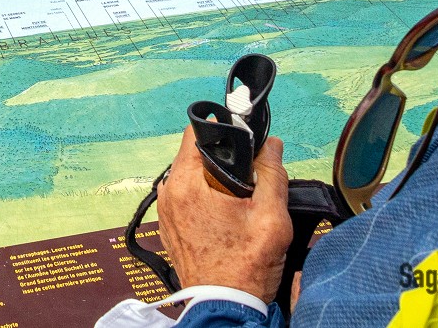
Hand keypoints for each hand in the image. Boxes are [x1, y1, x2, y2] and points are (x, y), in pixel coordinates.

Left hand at [156, 125, 293, 302]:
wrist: (225, 307)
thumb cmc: (244, 268)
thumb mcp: (271, 217)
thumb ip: (272, 174)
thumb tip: (271, 144)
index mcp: (185, 183)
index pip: (196, 132)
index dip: (223, 131)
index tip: (244, 143)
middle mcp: (168, 192)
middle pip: (196, 154)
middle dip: (224, 161)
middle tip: (248, 182)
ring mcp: (165, 210)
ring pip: (193, 176)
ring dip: (216, 181)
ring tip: (239, 204)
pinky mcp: (169, 225)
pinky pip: (187, 197)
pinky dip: (206, 199)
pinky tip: (226, 219)